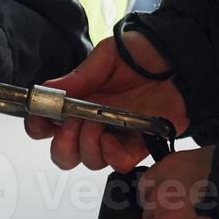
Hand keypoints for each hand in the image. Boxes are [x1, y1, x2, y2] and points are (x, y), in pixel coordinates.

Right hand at [25, 32, 187, 173]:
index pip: (48, 124)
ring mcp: (115, 136)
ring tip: (95, 124)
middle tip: (71, 127)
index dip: (38, 127)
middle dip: (62, 146)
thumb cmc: (142, 54)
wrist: (179, 59)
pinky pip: (118, 164)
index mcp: (80, 101)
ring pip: (89, 161)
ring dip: (86, 147)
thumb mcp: (107, 58)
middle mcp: (92, 122)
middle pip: (65, 153)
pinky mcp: (138, 145)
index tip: (39, 121)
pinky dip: (111, 156)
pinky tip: (112, 138)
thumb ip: (79, 77)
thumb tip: (48, 90)